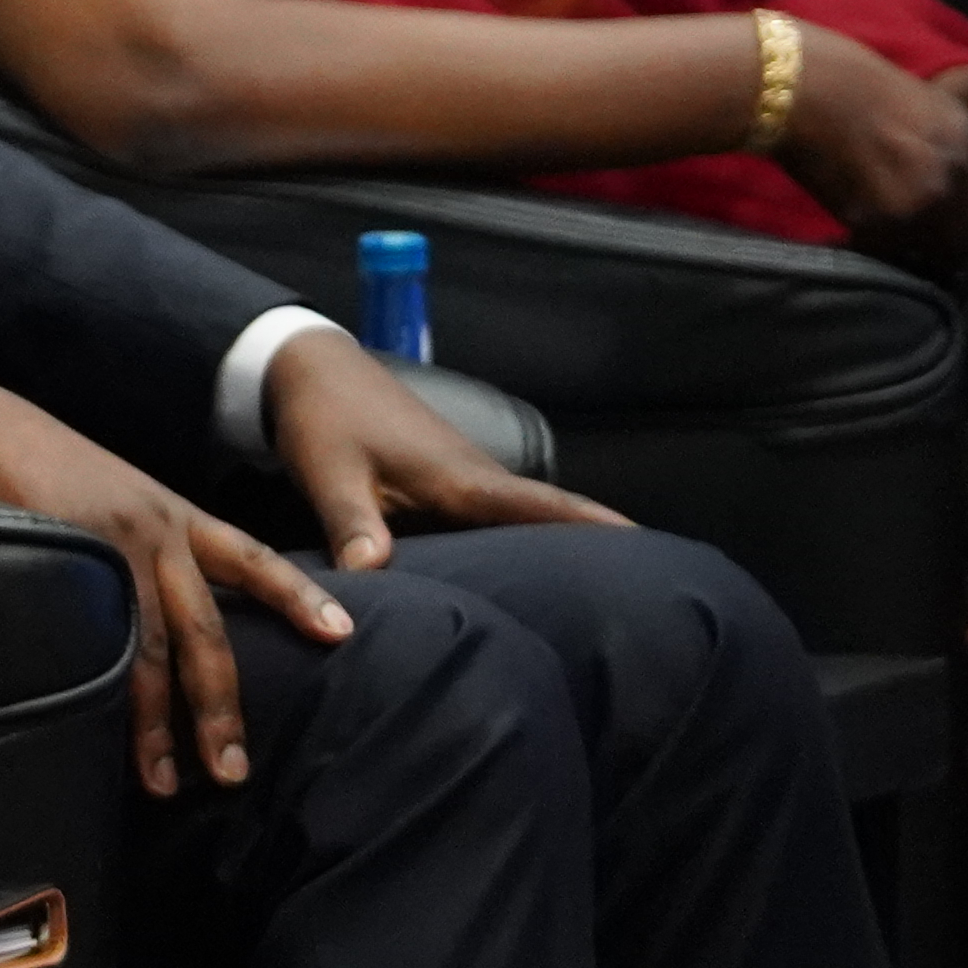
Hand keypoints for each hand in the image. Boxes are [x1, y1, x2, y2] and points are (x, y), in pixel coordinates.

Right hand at [0, 377, 348, 798]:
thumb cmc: (48, 467)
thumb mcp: (121, 500)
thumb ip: (150, 550)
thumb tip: (163, 621)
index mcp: (177, 516)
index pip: (254, 560)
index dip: (298, 596)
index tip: (340, 633)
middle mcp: (158, 531)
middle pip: (206, 630)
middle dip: (221, 706)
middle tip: (233, 770)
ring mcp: (111, 549)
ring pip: (149, 649)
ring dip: (158, 723)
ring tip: (165, 780)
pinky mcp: (65, 560)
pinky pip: (93, 638)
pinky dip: (101, 689)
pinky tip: (101, 731)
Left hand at [252, 331, 630, 573]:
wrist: (311, 370)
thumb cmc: (325, 419)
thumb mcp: (332, 475)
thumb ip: (352, 526)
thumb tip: (371, 578)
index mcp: (463, 480)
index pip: (546, 509)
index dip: (600, 529)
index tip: (655, 551)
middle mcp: (478, 480)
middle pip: (554, 520)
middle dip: (603, 551)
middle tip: (656, 595)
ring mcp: (466, 481)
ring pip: (527, 522)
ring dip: (565, 550)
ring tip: (613, 597)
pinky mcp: (447, 486)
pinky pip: (498, 521)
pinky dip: (523, 543)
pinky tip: (532, 576)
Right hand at [777, 24, 967, 264]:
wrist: (800, 89)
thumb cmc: (864, 89)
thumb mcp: (937, 109)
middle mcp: (950, 180)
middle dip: (959, 235)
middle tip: (933, 224)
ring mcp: (913, 206)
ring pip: (937, 249)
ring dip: (923, 241)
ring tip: (897, 217)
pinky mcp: (874, 224)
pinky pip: (896, 248)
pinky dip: (887, 240)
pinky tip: (868, 213)